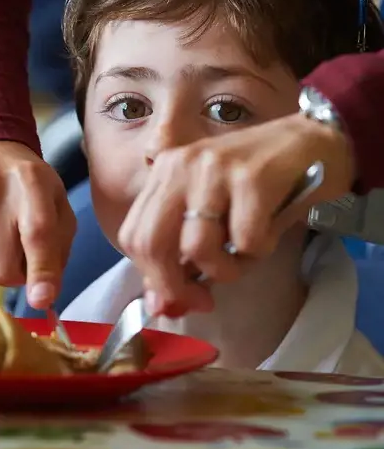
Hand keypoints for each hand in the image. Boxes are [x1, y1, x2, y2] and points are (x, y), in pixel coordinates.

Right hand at [0, 141, 75, 308]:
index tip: (41, 299)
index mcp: (31, 183)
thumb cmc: (27, 185)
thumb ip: (58, 248)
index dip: (41, 271)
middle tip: (18, 255)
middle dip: (15, 274)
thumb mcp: (56, 204)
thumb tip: (44, 296)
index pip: (37, 233)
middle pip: (1, 265)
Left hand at [118, 113, 354, 315]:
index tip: (179, 298)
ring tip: (248, 254)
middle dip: (176, 286)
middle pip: (153, 243)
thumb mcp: (213, 211)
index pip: (133, 235)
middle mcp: (181, 165)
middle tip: (204, 300)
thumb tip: (160, 306)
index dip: (152, 277)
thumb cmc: (261, 183)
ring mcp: (214, 169)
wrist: (315, 142)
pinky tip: (269, 232)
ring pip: (198, 247)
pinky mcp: (251, 177)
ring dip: (226, 269)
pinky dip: (259, 251)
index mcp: (164, 171)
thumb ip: (182, 252)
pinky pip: (245, 241)